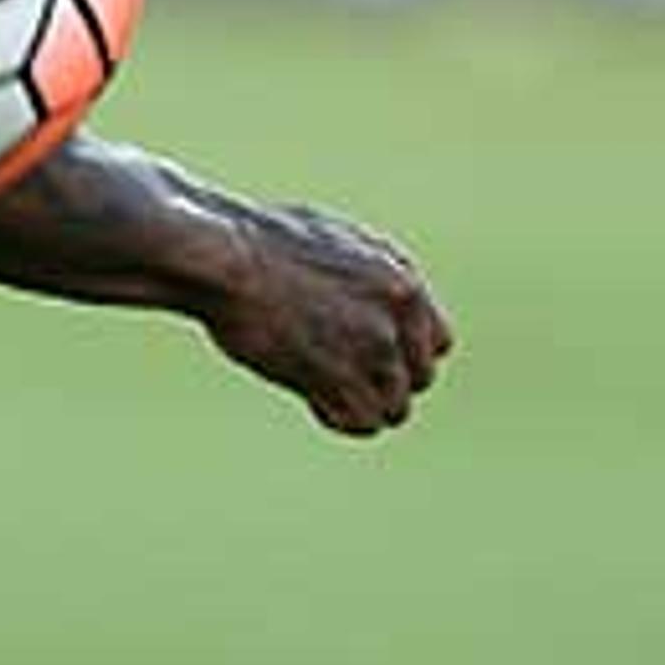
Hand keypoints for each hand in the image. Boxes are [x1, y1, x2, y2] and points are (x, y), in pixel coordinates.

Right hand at [197, 198, 456, 436]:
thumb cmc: (263, 242)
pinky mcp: (335, 378)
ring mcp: (368, 351)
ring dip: (361, 404)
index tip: (370, 353)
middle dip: (383, 382)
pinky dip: (338, 418)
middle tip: (340, 373)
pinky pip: (360, 422)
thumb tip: (378, 299)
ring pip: (393, 408)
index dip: (403, 353)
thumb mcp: (340, 243)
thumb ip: (374, 276)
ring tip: (322, 388)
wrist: (227, 260)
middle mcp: (395, 320)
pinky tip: (311, 399)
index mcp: (403, 285)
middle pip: (418, 380)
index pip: (437, 344)